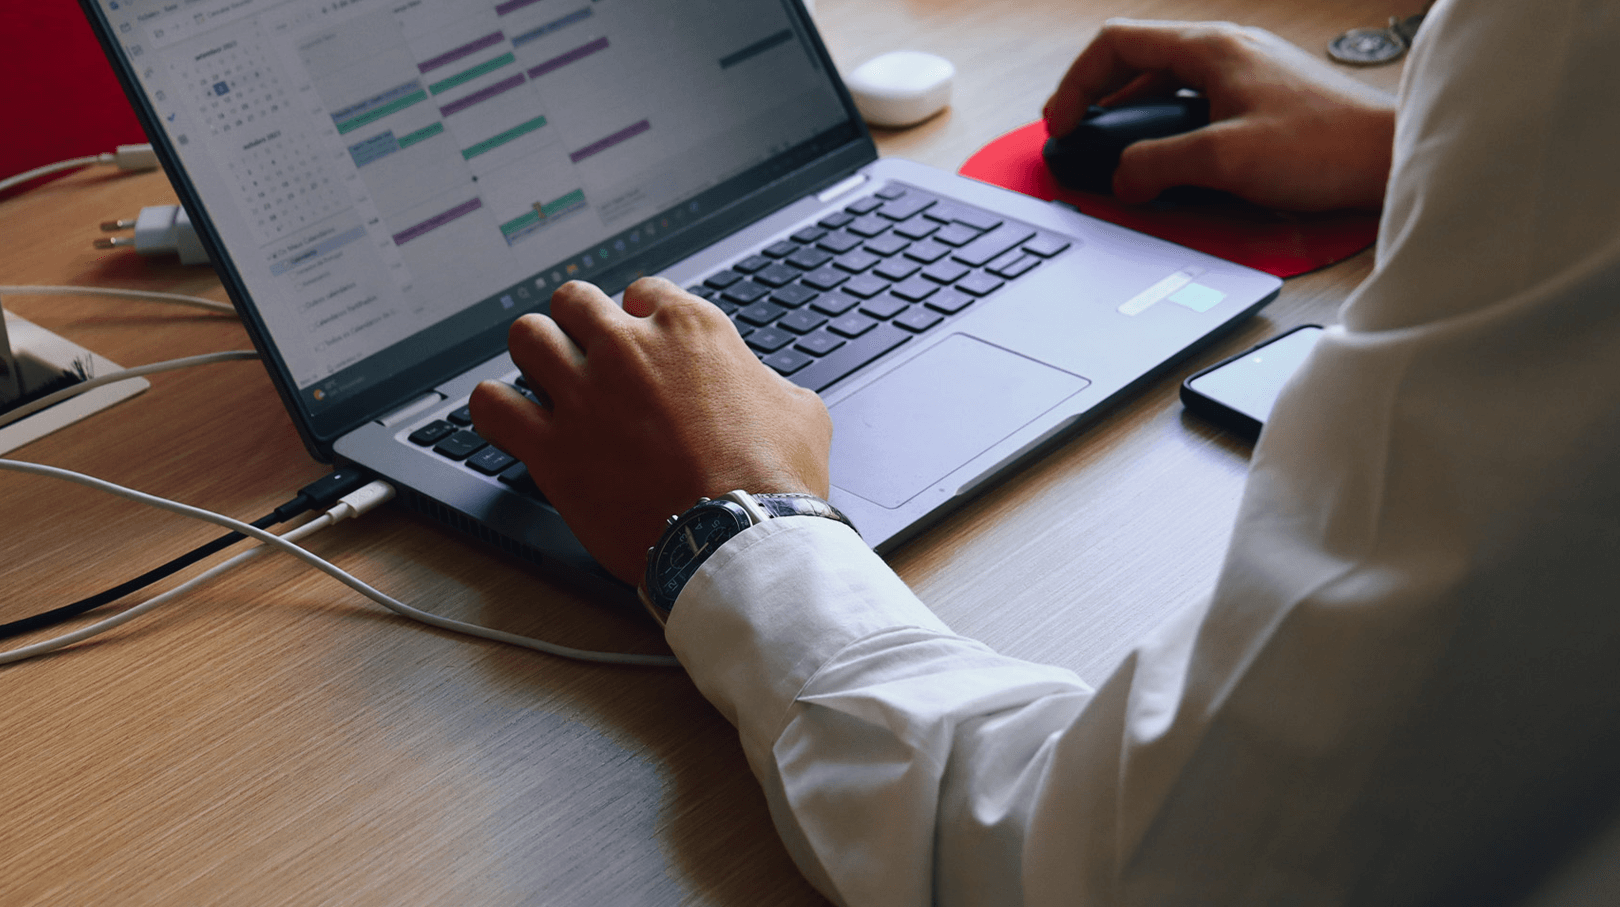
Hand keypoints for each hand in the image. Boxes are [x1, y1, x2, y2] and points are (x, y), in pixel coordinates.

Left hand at [469, 277, 832, 584]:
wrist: (741, 540)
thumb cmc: (775, 481)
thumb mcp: (800, 410)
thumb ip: (767, 381)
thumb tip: (763, 386)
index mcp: (689, 329)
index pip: (643, 293)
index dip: (639, 320)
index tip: (640, 346)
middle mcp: (628, 347)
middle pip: (574, 301)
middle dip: (578, 326)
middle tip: (586, 359)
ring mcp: (584, 393)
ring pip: (527, 337)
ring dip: (534, 357)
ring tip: (545, 384)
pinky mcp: (551, 446)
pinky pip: (490, 404)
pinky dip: (495, 410)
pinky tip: (511, 422)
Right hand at [1044, 19, 1395, 210]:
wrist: (1390, 159)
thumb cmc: (1327, 146)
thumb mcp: (1224, 158)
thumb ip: (1159, 165)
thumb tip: (1123, 177)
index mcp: (1211, 48)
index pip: (1117, 43)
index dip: (1077, 84)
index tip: (1062, 122)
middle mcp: (1227, 52)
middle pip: (1137, 63)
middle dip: (1098, 100)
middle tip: (1077, 136)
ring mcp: (1245, 75)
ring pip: (1165, 86)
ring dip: (1132, 118)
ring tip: (1114, 153)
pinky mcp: (1261, 103)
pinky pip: (1194, 106)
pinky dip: (1166, 130)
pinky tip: (1167, 162)